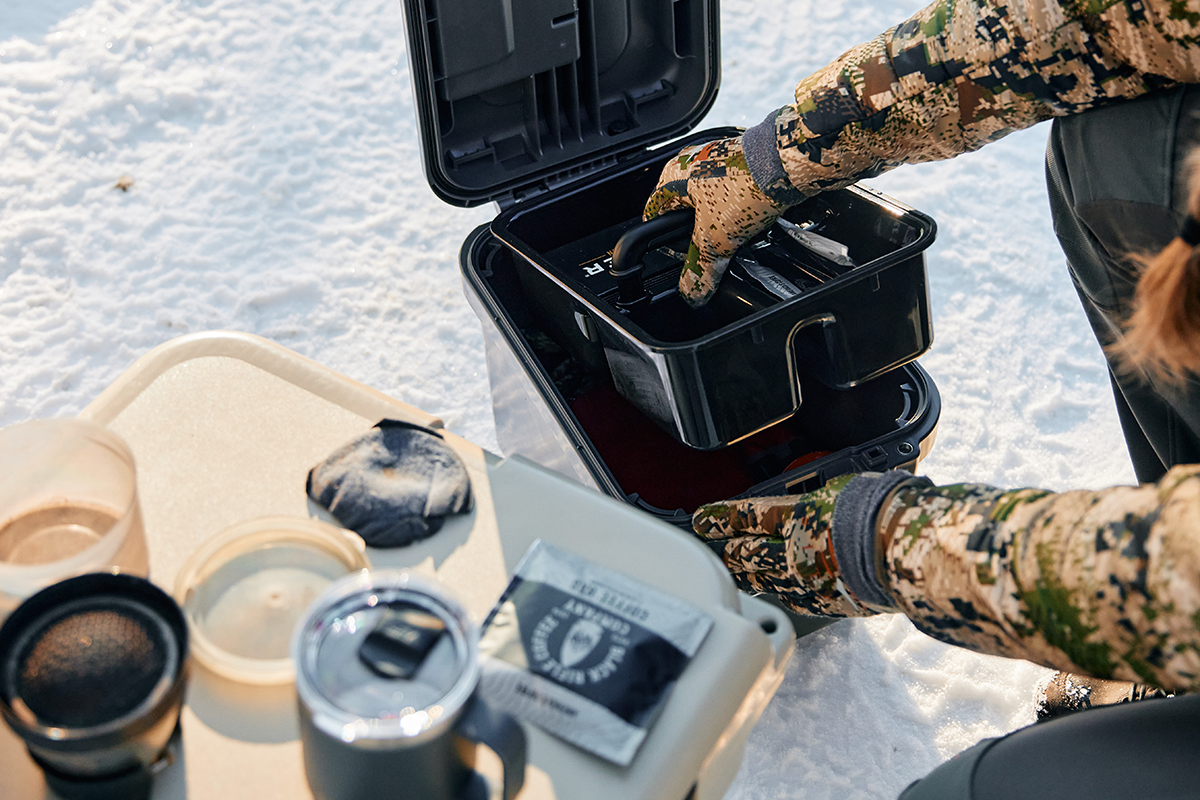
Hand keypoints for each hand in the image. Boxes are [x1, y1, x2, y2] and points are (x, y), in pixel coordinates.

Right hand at [643, 136, 792, 306]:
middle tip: (714, 251)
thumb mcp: (716, 239)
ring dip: (722, 226)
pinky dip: (741, 213)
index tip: (684, 260)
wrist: (789, 163)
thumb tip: (691, 292)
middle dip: (700, 236)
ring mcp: (717, 163)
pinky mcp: (741, 165)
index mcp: (671, 177)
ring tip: (737, 236)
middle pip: (684, 215)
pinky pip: (733, 198)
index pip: (653, 217)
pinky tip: (753, 222)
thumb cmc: (747, 184)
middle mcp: (691, 165)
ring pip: (711, 207)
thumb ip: (700, 268)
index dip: (667, 243)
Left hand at [692, 474, 878, 616]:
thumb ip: (817, 501)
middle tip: (717, 546)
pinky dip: (783, 590)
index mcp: (797, 517)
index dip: (721, 518)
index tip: (704, 519)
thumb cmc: (886, 513)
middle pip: (747, 553)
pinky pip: (794, 598)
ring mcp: (808, 582)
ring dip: (750, 574)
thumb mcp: (843, 490)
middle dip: (729, 549)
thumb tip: (811, 507)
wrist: (912, 550)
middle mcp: (795, 552)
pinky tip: (780, 588)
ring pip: (765, 581)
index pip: (747, 517)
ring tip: (741, 570)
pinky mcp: (825, 604)